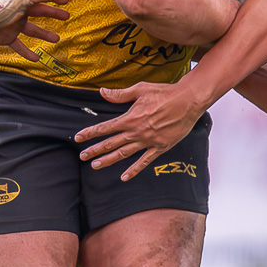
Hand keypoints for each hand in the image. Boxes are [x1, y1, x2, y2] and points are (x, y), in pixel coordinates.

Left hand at [0, 0, 70, 63]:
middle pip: (40, 12)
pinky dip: (27, 52)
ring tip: (56, 38)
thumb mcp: (21, 0)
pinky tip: (36, 58)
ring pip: (33, 30)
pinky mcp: (7, 37)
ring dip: (44, 34)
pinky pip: (19, 46)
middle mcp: (20, 13)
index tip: (65, 0)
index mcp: (24, 1)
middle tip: (66, 16)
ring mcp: (14, 26)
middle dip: (53, 14)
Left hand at [75, 83, 204, 181]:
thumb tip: (103, 92)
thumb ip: (120, 94)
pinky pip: (144, 161)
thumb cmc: (165, 93)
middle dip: (94, 149)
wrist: (187, 102)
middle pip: (111, 143)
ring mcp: (148, 141)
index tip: (78, 137)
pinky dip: (134, 170)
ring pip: (123, 153)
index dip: (90, 133)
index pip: (105, 127)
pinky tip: (124, 177)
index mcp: (130, 118)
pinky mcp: (160, 147)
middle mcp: (136, 132)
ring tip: (95, 165)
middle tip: (82, 156)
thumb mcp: (140, 89)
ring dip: (108, 160)